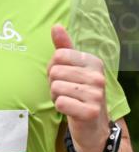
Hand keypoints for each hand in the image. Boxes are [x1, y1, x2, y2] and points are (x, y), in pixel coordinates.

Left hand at [49, 24, 110, 151]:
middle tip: (65, 92)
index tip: (64, 78)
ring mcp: (96, 94)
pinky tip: (70, 110)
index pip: (58, 56)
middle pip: (55, 72)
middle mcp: (97, 76)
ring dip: (56, 97)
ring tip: (68, 101)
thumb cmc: (77, 94)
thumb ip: (64, 48)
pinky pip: (60, 103)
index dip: (53, 69)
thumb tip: (56, 26)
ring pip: (56, 88)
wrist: (92, 125)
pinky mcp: (90, 111)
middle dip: (53, 85)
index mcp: (93, 62)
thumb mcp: (72, 69)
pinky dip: (59, 108)